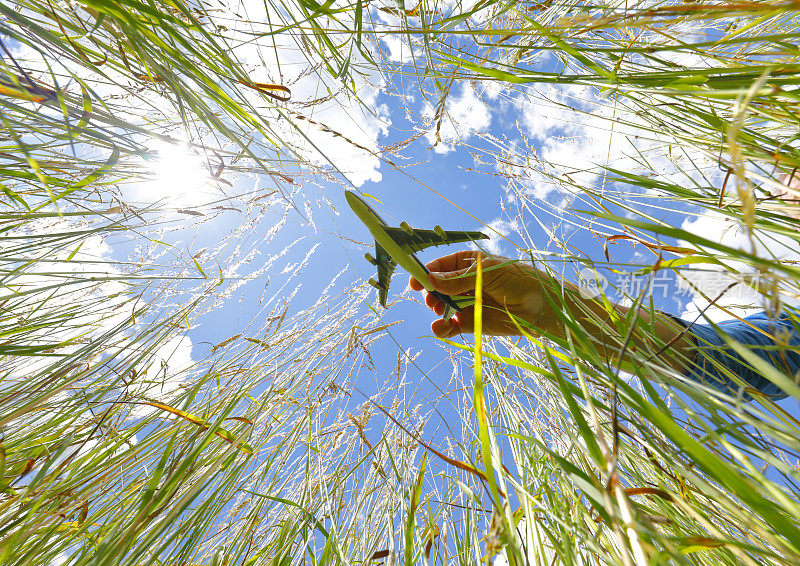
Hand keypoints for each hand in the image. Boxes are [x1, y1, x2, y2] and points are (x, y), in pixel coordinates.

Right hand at [408, 250, 550, 337]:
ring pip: (441, 307)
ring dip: (436, 310)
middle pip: (436, 288)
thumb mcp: (487, 274)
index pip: (440, 266)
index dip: (426, 273)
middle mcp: (462, 283)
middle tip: (432, 300)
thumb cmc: (518, 280)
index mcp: (466, 263)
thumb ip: (459, 280)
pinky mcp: (470, 322)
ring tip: (440, 313)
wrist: (541, 306)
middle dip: (431, 294)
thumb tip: (431, 280)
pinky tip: (442, 328)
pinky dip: (442, 328)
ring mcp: (465, 303)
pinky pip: (449, 326)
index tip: (416, 282)